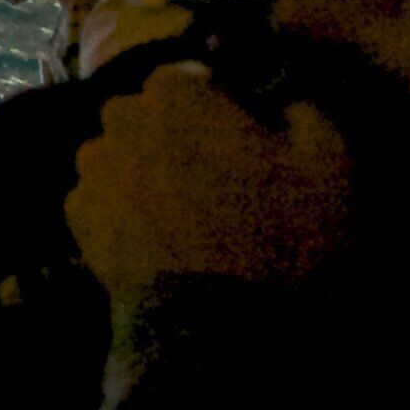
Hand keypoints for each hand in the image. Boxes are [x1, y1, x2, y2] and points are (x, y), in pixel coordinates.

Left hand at [65, 62, 353, 297]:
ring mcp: (92, 172)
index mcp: (175, 93)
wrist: (219, 330)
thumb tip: (291, 99)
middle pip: (147, 116)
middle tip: (216, 183)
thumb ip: (309, 111)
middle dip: (173, 137)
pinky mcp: (78, 223)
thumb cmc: (281, 237)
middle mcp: (120, 121)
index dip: (218, 107)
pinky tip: (159, 243)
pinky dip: (123, 214)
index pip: (189, 79)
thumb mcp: (332, 166)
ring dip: (144, 174)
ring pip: (119, 157)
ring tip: (185, 217)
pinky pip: (102, 201)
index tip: (244, 142)